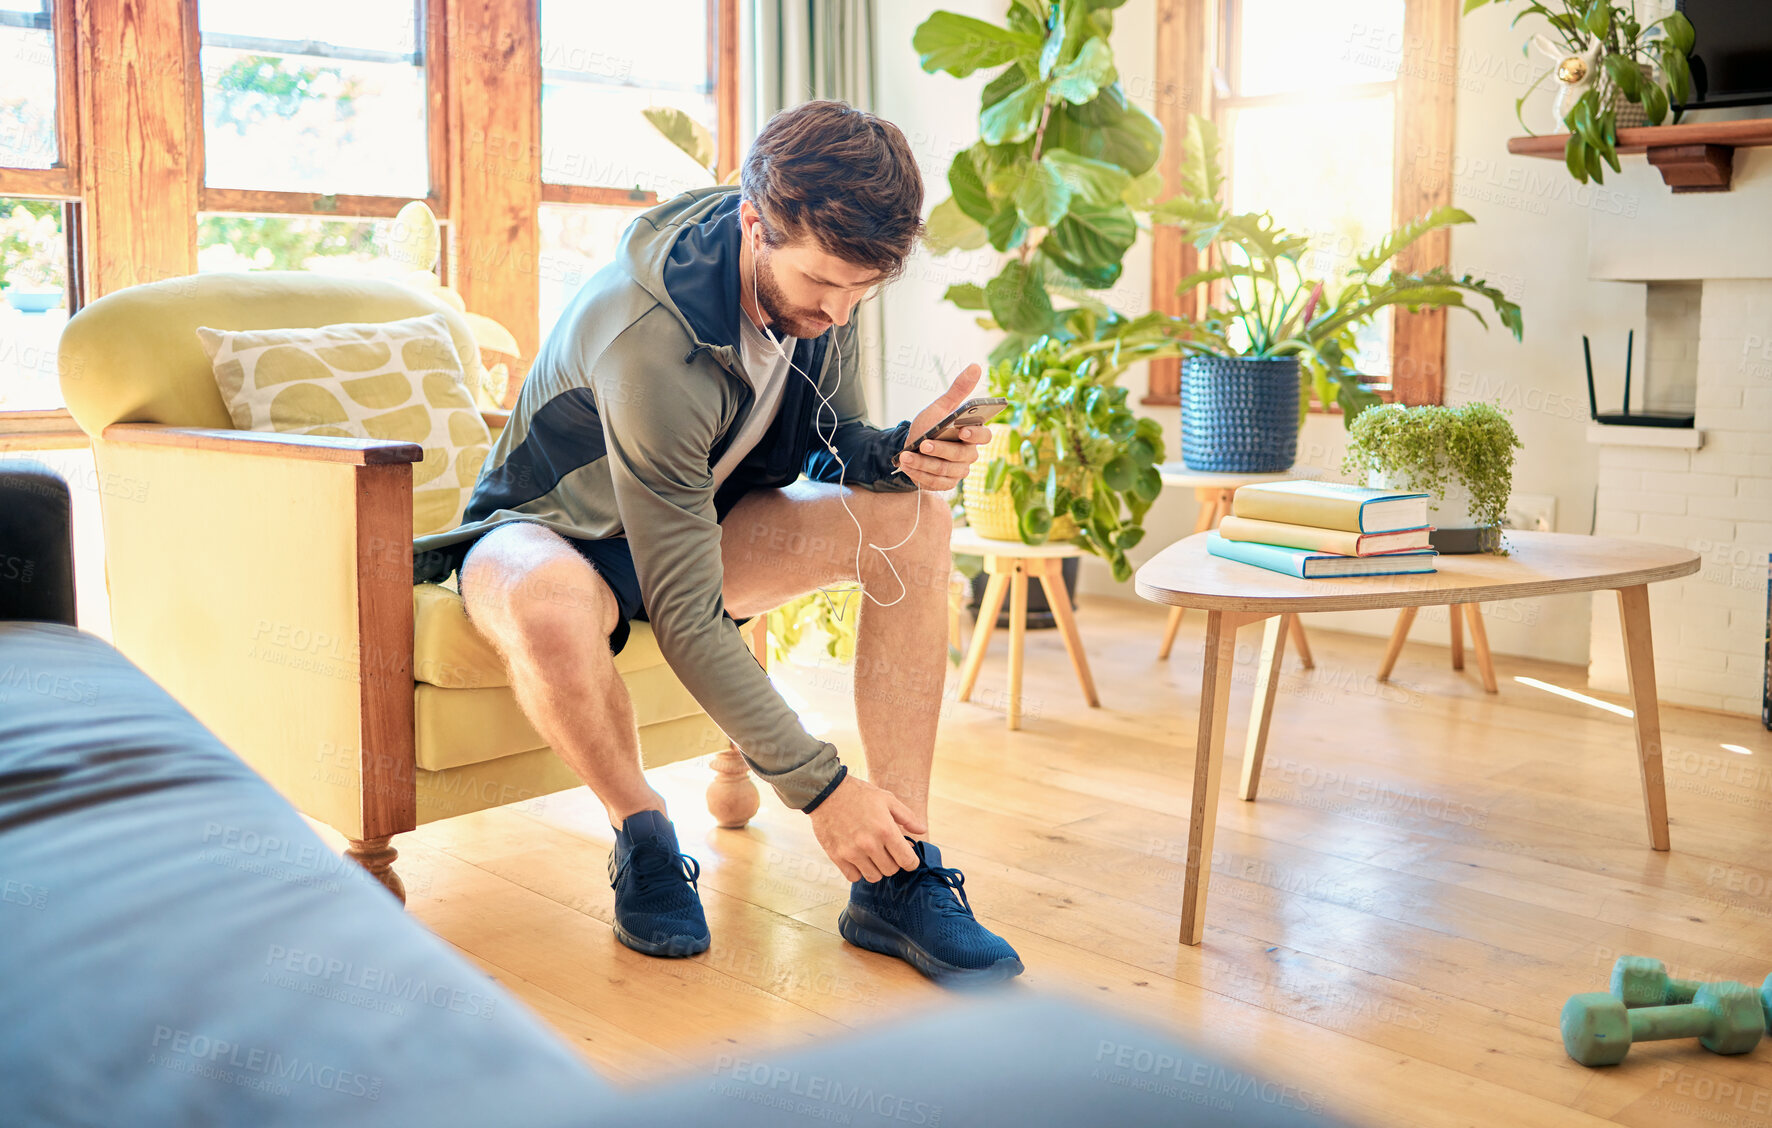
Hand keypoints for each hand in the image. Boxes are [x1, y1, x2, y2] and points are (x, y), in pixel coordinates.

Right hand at [807, 774, 928, 882]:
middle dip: (892, 862)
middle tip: (887, 851)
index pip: (907, 861)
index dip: (910, 861)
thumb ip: (907, 817)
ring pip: (873, 877)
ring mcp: (852, 852)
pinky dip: (857, 871)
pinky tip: (857, 858)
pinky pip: (853, 877)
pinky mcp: (837, 856)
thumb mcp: (887, 799)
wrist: (826, 792)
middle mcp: (870, 844)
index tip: (907, 858)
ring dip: (876, 869)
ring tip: (872, 855)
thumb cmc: (858, 794)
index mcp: (886, 830)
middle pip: (891, 871)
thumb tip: (922, 831)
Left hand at [898, 363, 991, 492]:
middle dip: (941, 450)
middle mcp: (969, 454)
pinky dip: (919, 473)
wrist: (909, 448)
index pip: (985, 436)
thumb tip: (976, 366)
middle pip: (962, 455)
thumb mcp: (941, 407)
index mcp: (972, 434)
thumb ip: (959, 390)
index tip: (962, 429)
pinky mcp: (945, 484)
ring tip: (906, 455)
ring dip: (924, 462)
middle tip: (924, 444)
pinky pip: (934, 482)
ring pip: (945, 470)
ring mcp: (958, 471)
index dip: (976, 434)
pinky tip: (907, 465)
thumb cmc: (929, 425)